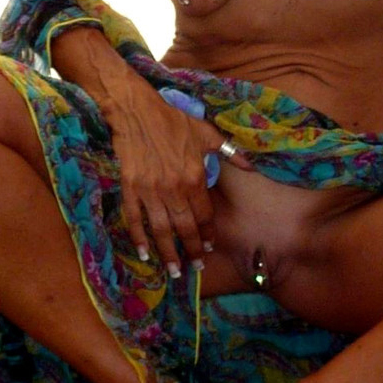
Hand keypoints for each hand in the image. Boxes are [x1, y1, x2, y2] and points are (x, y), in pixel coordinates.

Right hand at [100, 67, 251, 276]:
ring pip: (161, 229)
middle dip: (191, 250)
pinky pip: (135, 219)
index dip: (208, 232)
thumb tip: (252, 165)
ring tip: (174, 271)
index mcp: (194, 177)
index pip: (204, 214)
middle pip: (184, 228)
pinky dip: (139, 238)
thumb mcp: (206, 134)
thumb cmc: (174, 121)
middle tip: (195, 267)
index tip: (210, 246)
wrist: (136, 111)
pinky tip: (145, 253)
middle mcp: (173, 189)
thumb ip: (230, 152)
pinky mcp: (130, 189)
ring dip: (168, 253)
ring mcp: (150, 191)